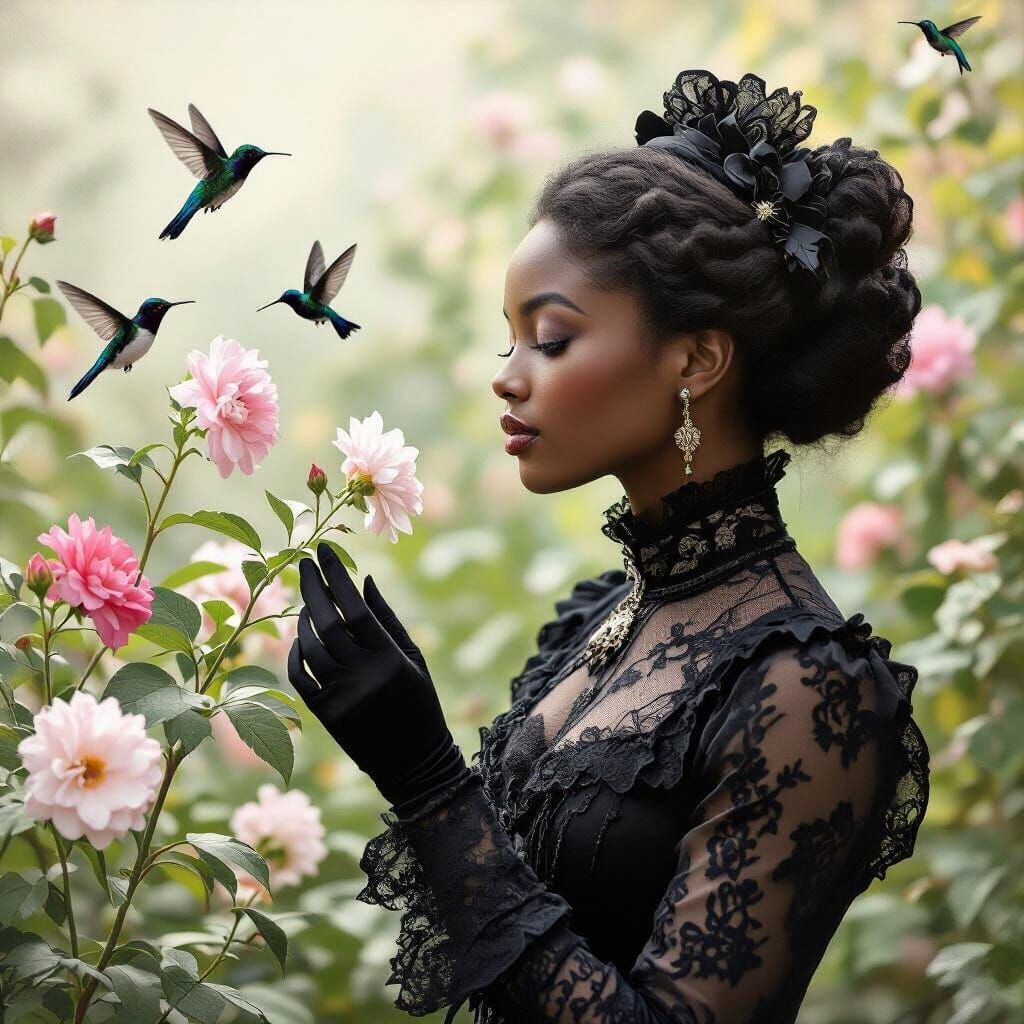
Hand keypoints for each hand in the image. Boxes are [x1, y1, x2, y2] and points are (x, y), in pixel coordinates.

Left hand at [287, 543, 466, 809]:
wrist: (413, 763)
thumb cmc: (420, 704)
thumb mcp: (414, 659)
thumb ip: (388, 618)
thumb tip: (364, 579)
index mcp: (390, 659)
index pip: (357, 607)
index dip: (338, 575)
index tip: (325, 550)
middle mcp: (364, 677)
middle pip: (328, 622)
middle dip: (313, 587)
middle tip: (304, 561)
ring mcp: (342, 697)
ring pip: (310, 648)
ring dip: (304, 619)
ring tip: (308, 600)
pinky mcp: (325, 716)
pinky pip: (299, 677)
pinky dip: (295, 653)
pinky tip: (299, 637)